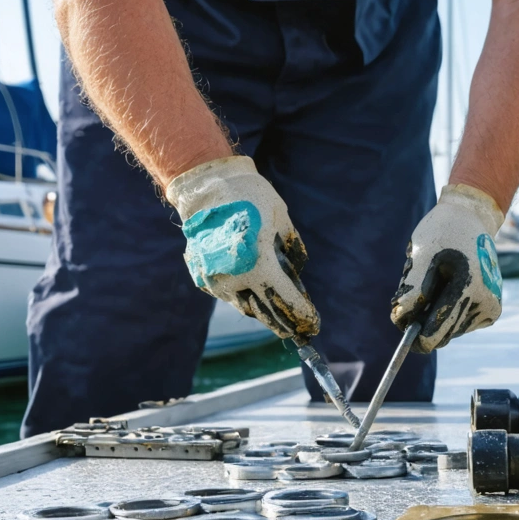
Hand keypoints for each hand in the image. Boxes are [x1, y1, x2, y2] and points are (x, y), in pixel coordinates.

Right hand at [167, 156, 319, 339]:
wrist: (204, 187)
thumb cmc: (249, 197)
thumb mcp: (282, 219)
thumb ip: (292, 250)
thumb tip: (297, 273)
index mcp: (258, 265)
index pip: (285, 300)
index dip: (302, 314)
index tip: (314, 325)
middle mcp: (234, 279)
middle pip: (265, 313)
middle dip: (286, 324)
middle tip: (302, 332)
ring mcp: (215, 280)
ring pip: (245, 307)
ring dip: (265, 314)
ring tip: (281, 319)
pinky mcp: (203, 277)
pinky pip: (229, 296)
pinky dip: (245, 299)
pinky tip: (256, 299)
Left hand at [390, 184, 503, 352]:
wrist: (472, 219)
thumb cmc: (443, 233)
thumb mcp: (422, 255)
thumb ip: (412, 290)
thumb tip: (402, 321)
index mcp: (469, 285)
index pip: (438, 327)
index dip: (417, 337)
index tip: (404, 338)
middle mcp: (485, 301)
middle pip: (445, 333)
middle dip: (424, 325)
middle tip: (408, 312)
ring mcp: (491, 306)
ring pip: (452, 331)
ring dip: (436, 317)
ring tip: (432, 288)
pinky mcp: (492, 309)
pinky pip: (462, 323)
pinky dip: (449, 314)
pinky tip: (447, 290)